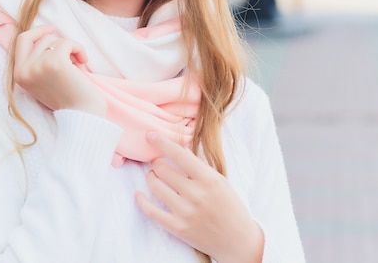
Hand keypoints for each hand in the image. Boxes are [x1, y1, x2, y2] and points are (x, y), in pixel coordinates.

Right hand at [13, 25, 106, 116]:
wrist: (82, 115)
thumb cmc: (68, 96)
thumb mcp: (44, 77)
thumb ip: (38, 59)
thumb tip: (45, 31)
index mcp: (19, 74)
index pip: (22, 40)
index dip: (38, 31)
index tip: (54, 29)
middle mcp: (24, 70)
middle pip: (42, 38)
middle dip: (60, 44)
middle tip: (72, 58)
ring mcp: (38, 66)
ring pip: (56, 39)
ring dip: (71, 48)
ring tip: (76, 66)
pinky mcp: (54, 62)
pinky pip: (68, 42)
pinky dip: (79, 48)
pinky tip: (84, 62)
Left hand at [135, 132, 263, 262]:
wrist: (239, 241)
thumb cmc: (230, 206)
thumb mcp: (219, 180)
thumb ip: (199, 165)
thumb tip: (178, 149)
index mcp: (208, 179)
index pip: (178, 154)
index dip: (161, 142)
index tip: (150, 134)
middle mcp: (196, 194)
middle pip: (163, 169)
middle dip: (156, 162)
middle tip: (158, 161)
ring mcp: (186, 212)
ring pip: (155, 186)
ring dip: (151, 177)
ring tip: (154, 175)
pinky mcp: (178, 228)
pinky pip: (152, 211)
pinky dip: (141, 201)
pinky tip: (138, 194)